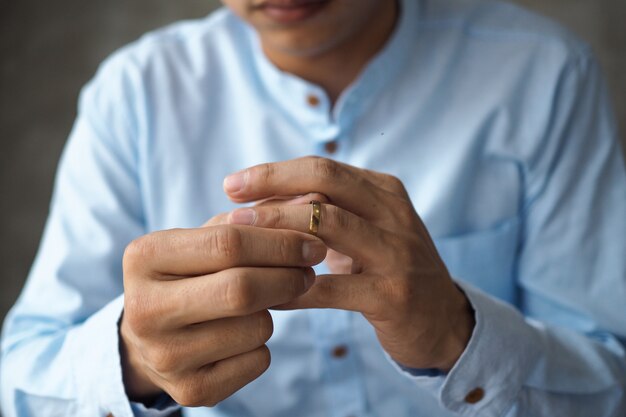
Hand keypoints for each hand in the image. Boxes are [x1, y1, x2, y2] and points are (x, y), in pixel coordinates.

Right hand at [120, 225, 325, 405]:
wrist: (151, 336)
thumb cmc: (190, 274)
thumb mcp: (207, 238)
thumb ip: (257, 217)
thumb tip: (315, 200)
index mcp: (144, 257)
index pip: (229, 243)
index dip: (281, 242)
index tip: (313, 242)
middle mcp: (144, 309)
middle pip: (241, 289)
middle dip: (288, 277)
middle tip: (309, 270)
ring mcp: (165, 356)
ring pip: (257, 327)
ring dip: (275, 312)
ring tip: (261, 303)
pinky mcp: (190, 391)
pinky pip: (258, 361)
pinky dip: (263, 344)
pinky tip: (243, 335)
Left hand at [220, 157, 474, 370]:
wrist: (443, 321)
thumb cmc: (390, 271)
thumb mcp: (367, 231)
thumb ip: (328, 212)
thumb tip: (263, 200)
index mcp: (384, 192)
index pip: (323, 167)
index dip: (274, 172)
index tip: (233, 183)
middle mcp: (394, 213)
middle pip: (325, 183)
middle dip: (271, 186)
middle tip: (229, 200)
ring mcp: (397, 253)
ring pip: (328, 226)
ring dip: (278, 229)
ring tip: (238, 237)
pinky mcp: (392, 296)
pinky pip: (331, 289)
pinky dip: (293, 289)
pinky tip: (265, 295)